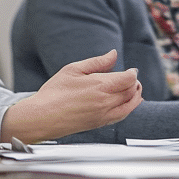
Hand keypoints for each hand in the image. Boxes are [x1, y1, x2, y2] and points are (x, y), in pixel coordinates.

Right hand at [0, 49, 142, 144]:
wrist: (43, 117)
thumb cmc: (54, 93)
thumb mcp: (73, 69)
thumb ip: (97, 62)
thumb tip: (113, 54)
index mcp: (100, 86)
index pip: (128, 79)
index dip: (133, 73)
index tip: (131, 70)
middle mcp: (105, 102)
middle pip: (131, 91)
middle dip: (135, 83)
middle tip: (132, 78)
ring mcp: (104, 115)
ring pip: (130, 105)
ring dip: (136, 96)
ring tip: (135, 89)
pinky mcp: (100, 124)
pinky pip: (122, 116)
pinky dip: (129, 108)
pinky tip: (128, 104)